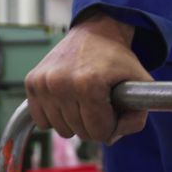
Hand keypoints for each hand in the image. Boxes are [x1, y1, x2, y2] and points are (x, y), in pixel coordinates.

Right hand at [25, 12, 152, 143]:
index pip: (99, 132)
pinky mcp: (31, 82)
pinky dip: (55, 116)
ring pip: (60, 130)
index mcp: (88, 84)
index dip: (110, 125)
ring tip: (83, 100)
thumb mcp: (140, 83)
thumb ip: (136, 117)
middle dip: (93, 124)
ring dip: (74, 121)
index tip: (112, 108)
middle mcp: (60, 83)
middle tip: (99, 103)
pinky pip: (42, 121)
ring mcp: (43, 83)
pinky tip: (66, 100)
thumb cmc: (117, 59)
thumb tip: (111, 139)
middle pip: (79, 133)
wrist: (95, 32)